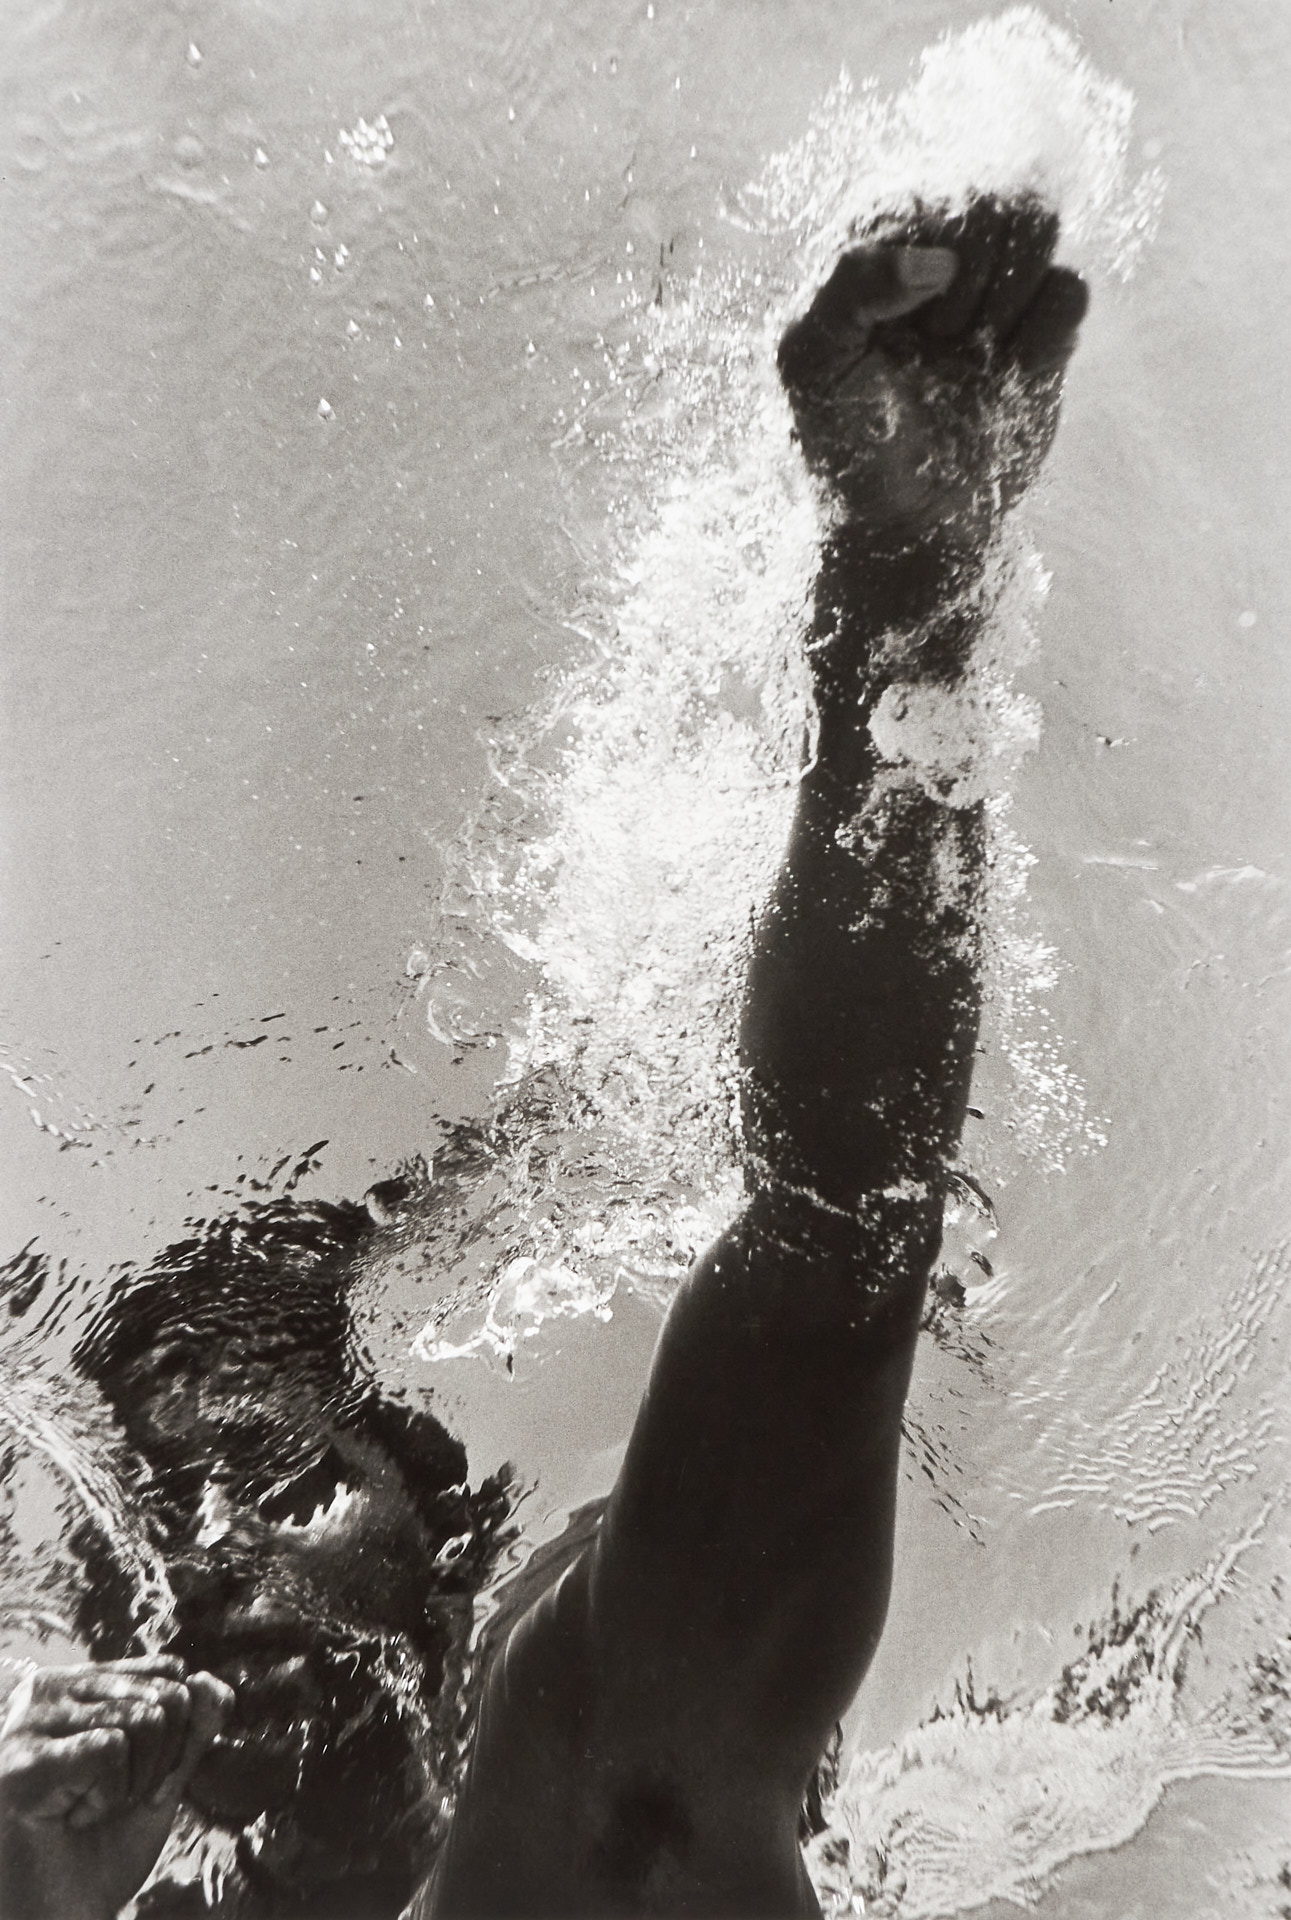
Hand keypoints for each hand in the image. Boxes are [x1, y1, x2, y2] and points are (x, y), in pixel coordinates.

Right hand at [0, 1658, 232, 1919]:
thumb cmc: (107, 1845)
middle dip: (159, 1764)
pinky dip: (108, 1796)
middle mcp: (51, 1687)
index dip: (179, 1737)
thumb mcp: (164, 1775)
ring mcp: (31, 1720)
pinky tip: (70, 1818)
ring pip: (144, 1719)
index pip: (171, 1674)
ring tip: (86, 1809)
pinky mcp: (23, 1756)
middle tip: (111, 1804)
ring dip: (132, 1785)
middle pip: (164, 1696)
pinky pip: (111, 1746)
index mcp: (83, 1684)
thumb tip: (209, 1679)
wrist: (64, 1913)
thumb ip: (193, 1726)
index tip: (143, 1783)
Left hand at [778, 197, 1088, 554]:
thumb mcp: (811, 363)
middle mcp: (938, 252)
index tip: (897, 319)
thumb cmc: (845, 443)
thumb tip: (939, 260)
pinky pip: (1072, 289)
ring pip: (1038, 221)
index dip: (920, 250)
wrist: (908, 524)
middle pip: (991, 194)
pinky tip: (1011, 373)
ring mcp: (996, 289)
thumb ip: (850, 285)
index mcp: (874, 241)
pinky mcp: (1044, 332)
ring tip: (975, 349)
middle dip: (970, 273)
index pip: (922, 190)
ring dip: (1009, 291)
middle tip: (940, 341)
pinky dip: (1047, 332)